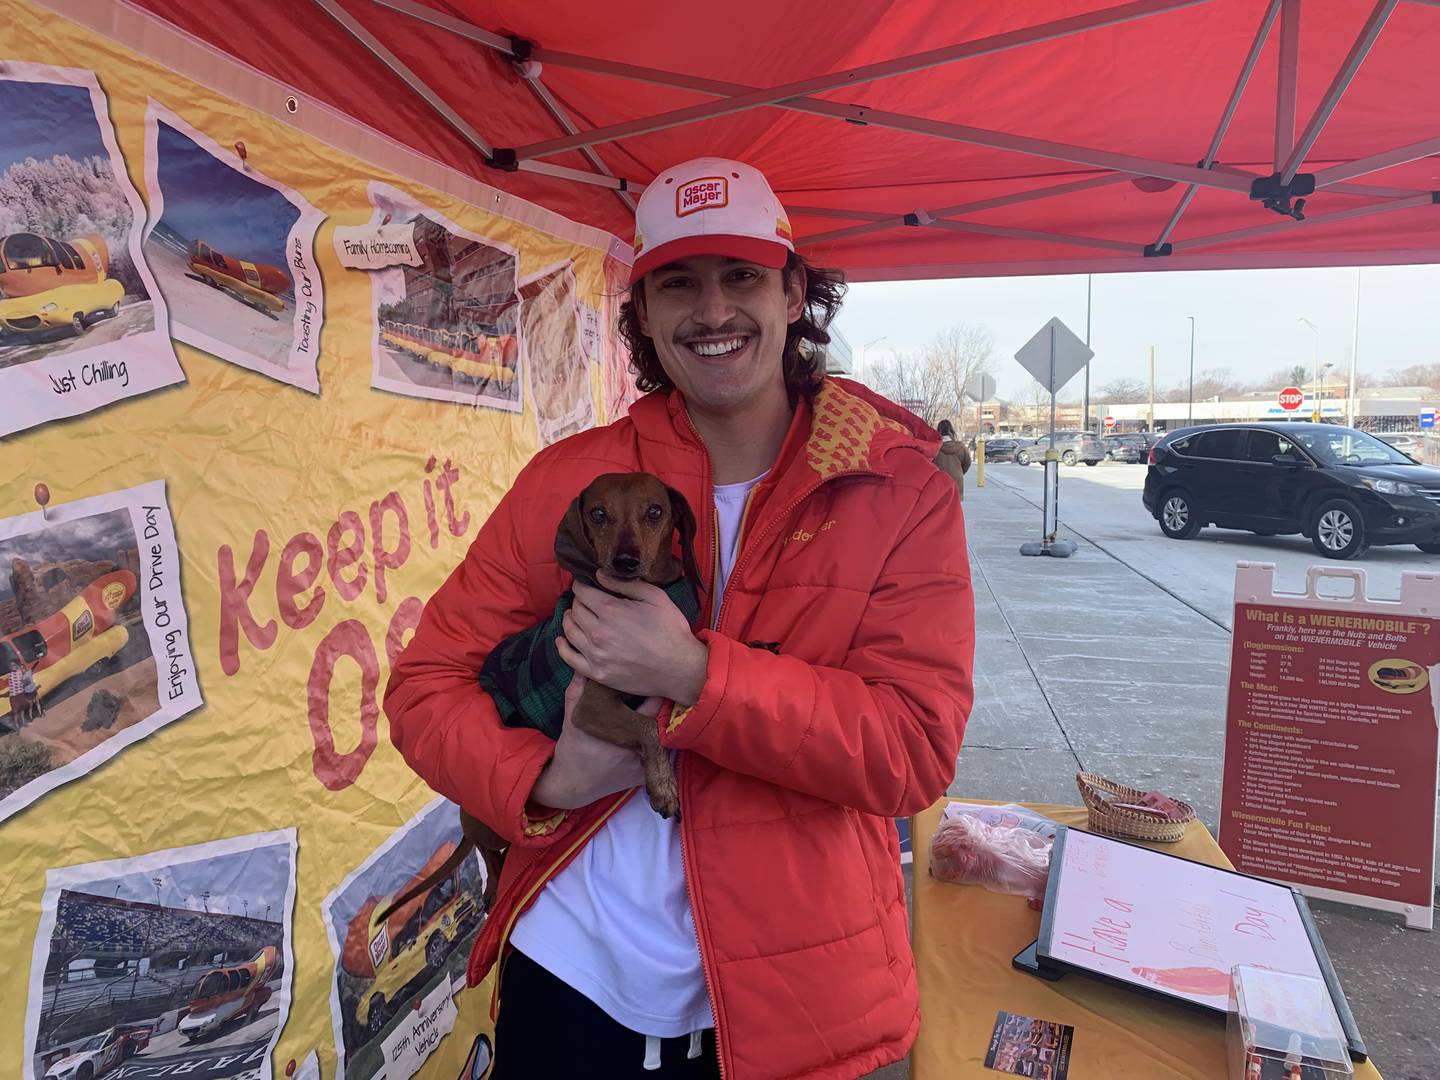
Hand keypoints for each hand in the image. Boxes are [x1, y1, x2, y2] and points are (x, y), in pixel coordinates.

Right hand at [529, 676, 654, 809]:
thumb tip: (585, 665)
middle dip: (664, 704)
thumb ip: (579, 688)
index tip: (657, 678)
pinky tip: (657, 730)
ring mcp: (640, 764)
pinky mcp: (643, 775)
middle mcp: (632, 749)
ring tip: (668, 706)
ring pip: (662, 737)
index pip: (650, 703)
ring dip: (663, 723)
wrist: (573, 783)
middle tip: (667, 688)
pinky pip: (658, 755)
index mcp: (617, 730)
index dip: (655, 689)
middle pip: (661, 719)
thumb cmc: (574, 746)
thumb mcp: (573, 715)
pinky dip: (658, 742)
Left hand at [557, 572, 707, 704]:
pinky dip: (562, 646)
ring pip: (569, 631)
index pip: (582, 592)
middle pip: (575, 610)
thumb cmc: (671, 630)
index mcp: (611, 611)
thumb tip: (599, 575)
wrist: (680, 668)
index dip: (581, 585)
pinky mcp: (597, 673)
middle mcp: (598, 632)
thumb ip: (624, 584)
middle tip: (584, 600)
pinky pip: (569, 658)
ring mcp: (595, 655)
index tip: (584, 584)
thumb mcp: (654, 597)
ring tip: (574, 615)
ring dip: (569, 619)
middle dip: (578, 601)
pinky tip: (562, 640)